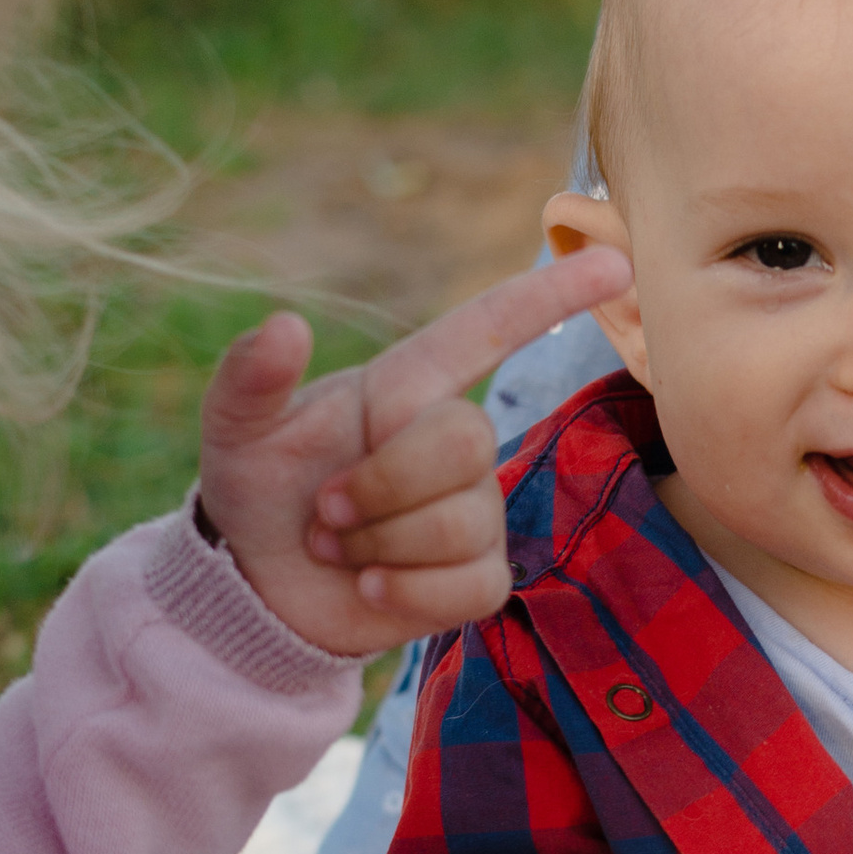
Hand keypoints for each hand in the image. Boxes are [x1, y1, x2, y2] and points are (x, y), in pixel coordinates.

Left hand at [196, 247, 630, 656]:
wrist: (258, 583)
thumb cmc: (259, 489)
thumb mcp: (235, 428)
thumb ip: (252, 375)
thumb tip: (285, 325)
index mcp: (405, 387)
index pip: (490, 328)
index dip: (551, 294)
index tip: (616, 261)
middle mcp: (450, 441)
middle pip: (468, 439)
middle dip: (383, 484)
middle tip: (327, 508)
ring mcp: (473, 510)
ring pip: (465, 520)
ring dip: (381, 543)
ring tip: (338, 547)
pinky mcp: (477, 577)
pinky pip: (474, 583)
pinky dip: (406, 592)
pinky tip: (369, 585)